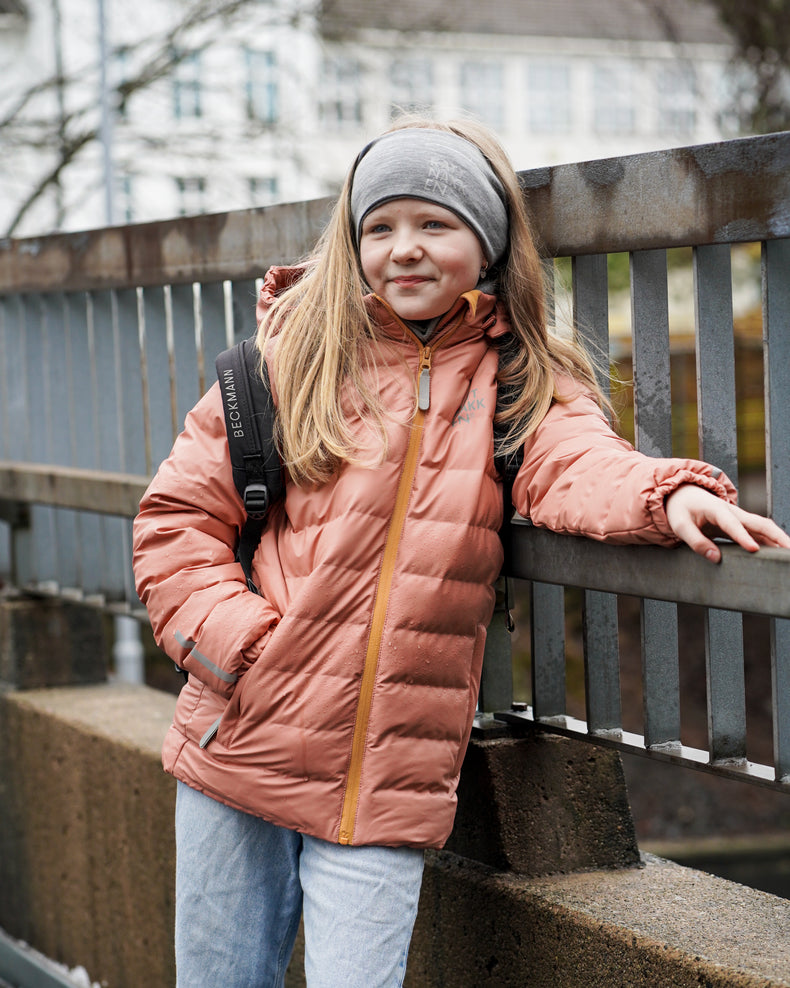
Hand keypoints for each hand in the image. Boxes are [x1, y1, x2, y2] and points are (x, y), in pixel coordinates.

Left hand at [664, 483, 789, 562]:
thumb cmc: (680, 510)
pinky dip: (771, 542)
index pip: (732, 524)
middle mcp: (732, 512)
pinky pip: (759, 533)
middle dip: (776, 536)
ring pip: (764, 527)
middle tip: (788, 551)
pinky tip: (778, 554)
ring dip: (779, 539)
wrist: (684, 496)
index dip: (743, 536)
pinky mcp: (740, 525)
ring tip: (789, 556)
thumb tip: (715, 558)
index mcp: (716, 509)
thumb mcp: (680, 526)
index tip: (753, 549)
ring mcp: (739, 518)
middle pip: (759, 522)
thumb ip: (696, 541)